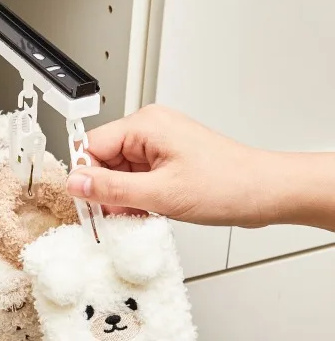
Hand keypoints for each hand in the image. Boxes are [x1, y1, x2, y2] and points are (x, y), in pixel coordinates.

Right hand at [65, 105, 334, 230]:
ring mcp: (159, 145)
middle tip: (116, 216)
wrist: (265, 193)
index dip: (85, 178)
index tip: (87, 205)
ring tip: (140, 213)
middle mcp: (150, 129)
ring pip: (118, 173)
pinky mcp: (166, 161)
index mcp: (145, 125)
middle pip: (102, 160)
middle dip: (105, 191)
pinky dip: (135, 198)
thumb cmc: (227, 185)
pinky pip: (135, 179)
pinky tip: (148, 211)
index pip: (90, 147)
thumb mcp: (159, 193)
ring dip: (121, 198)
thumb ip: (111, 188)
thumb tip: (76, 183)